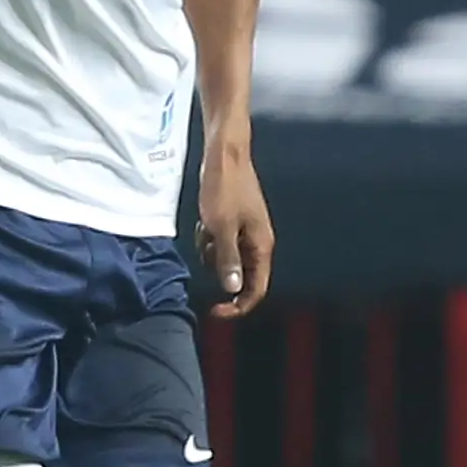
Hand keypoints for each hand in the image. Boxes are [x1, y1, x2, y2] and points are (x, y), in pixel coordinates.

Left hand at [196, 145, 274, 319]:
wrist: (225, 156)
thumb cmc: (224, 189)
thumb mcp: (220, 228)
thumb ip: (227, 260)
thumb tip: (233, 291)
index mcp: (261, 247)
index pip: (256, 290)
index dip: (238, 306)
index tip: (214, 311)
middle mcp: (258, 243)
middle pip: (241, 276)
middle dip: (220, 270)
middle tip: (206, 249)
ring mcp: (247, 232)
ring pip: (228, 259)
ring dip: (212, 252)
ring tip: (205, 229)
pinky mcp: (236, 222)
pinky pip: (222, 243)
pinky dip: (210, 238)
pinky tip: (205, 221)